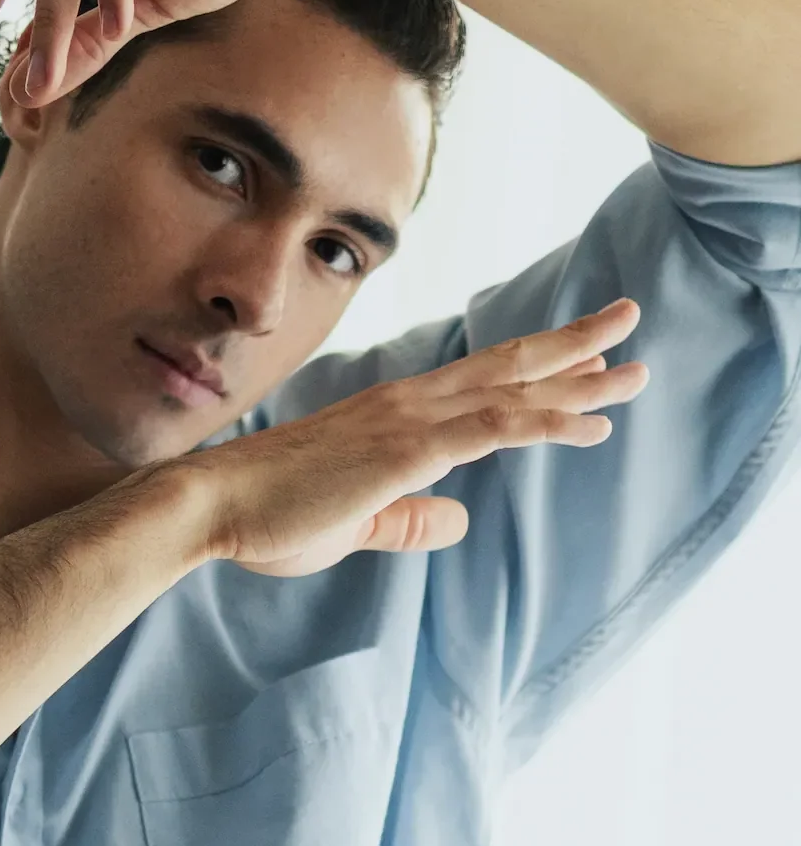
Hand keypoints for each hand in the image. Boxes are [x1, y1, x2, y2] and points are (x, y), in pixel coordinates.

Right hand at [182, 299, 648, 576]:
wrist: (208, 506)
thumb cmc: (267, 515)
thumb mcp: (355, 523)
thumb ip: (408, 521)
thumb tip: (459, 521)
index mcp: (392, 417)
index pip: (478, 382)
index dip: (537, 369)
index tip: (586, 358)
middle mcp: (407, 405)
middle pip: (506, 365)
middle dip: (573, 345)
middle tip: (629, 322)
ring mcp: (408, 424)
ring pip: (511, 391)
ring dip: (580, 381)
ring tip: (635, 370)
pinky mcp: (404, 452)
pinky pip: (492, 430)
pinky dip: (545, 422)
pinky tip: (590, 423)